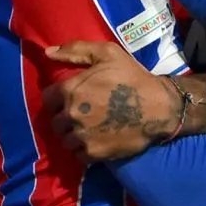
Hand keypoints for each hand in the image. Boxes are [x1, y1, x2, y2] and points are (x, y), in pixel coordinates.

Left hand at [44, 41, 177, 161]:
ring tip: (87, 131)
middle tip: (80, 116)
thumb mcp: (107, 53)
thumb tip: (48, 53)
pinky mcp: (94, 153)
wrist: (158, 106)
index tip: (68, 100)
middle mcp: (71, 114)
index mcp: (71, 90)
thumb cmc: (132, 77)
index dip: (57, 99)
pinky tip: (95, 141)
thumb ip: (75, 50)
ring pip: (65, 140)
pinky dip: (84, 150)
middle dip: (65, 119)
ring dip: (73, 136)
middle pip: (55, 123)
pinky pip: (78, 155)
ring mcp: (82, 136)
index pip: (47, 99)